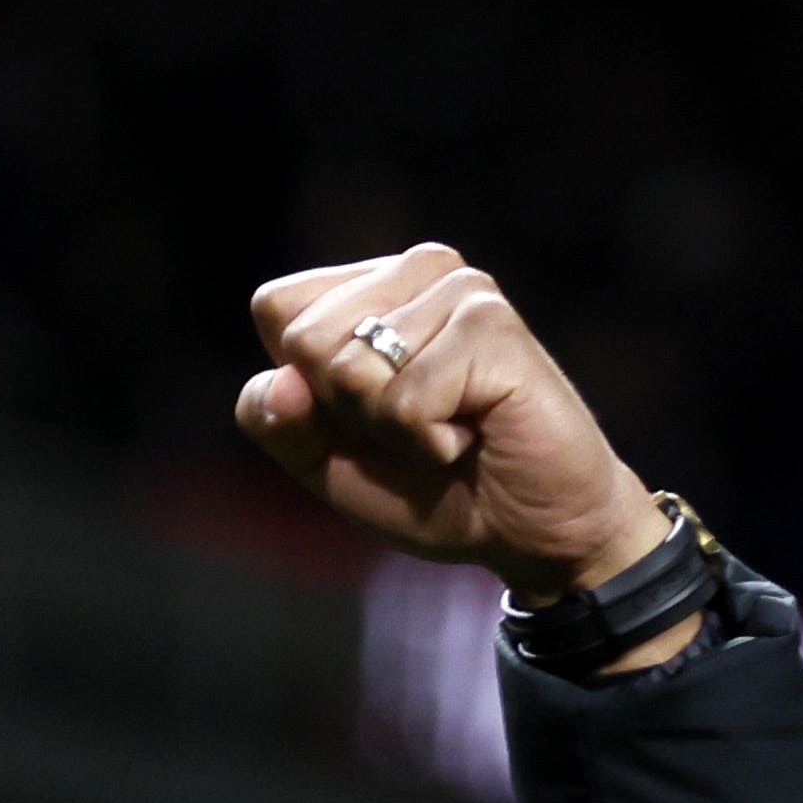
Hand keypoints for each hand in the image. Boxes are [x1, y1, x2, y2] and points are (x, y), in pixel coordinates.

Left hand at [235, 244, 674, 622]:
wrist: (525, 530)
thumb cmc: (429, 488)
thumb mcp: (325, 463)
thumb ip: (278, 421)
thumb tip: (281, 382)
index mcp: (370, 288)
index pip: (276, 307)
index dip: (299, 385)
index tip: (362, 412)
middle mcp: (416, 272)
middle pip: (305, 338)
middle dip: (346, 410)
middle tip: (413, 425)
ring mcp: (460, 289)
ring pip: (353, 370)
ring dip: (392, 429)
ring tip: (448, 427)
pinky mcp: (493, 324)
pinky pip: (408, 400)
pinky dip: (430, 441)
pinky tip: (475, 433)